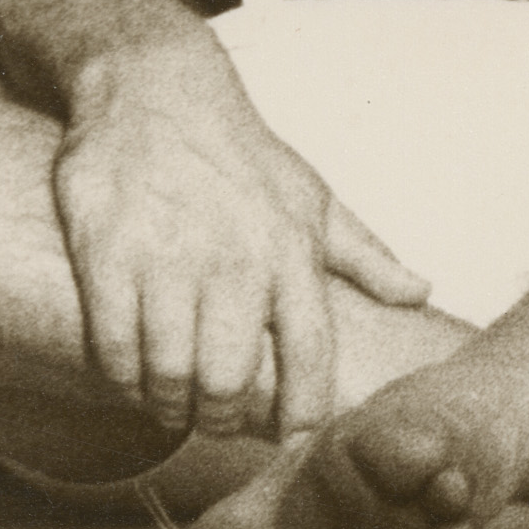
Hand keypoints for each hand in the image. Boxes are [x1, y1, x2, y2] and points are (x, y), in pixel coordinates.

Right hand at [51, 40, 431, 442]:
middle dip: (219, 417)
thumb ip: (366, 256)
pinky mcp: (108, 254)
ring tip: (169, 403)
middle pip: (227, 382)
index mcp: (292, 252)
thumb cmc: (242, 154)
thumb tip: (421, 294)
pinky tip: (129, 374)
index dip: (303, 412)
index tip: (292, 438)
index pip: (311, 355)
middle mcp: (235, 261)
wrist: (156, 90)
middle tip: (212, 419)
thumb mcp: (313, 198)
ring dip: (165, 405)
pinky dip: (119, 377)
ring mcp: (168, 259)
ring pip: (166, 374)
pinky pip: (111, 347)